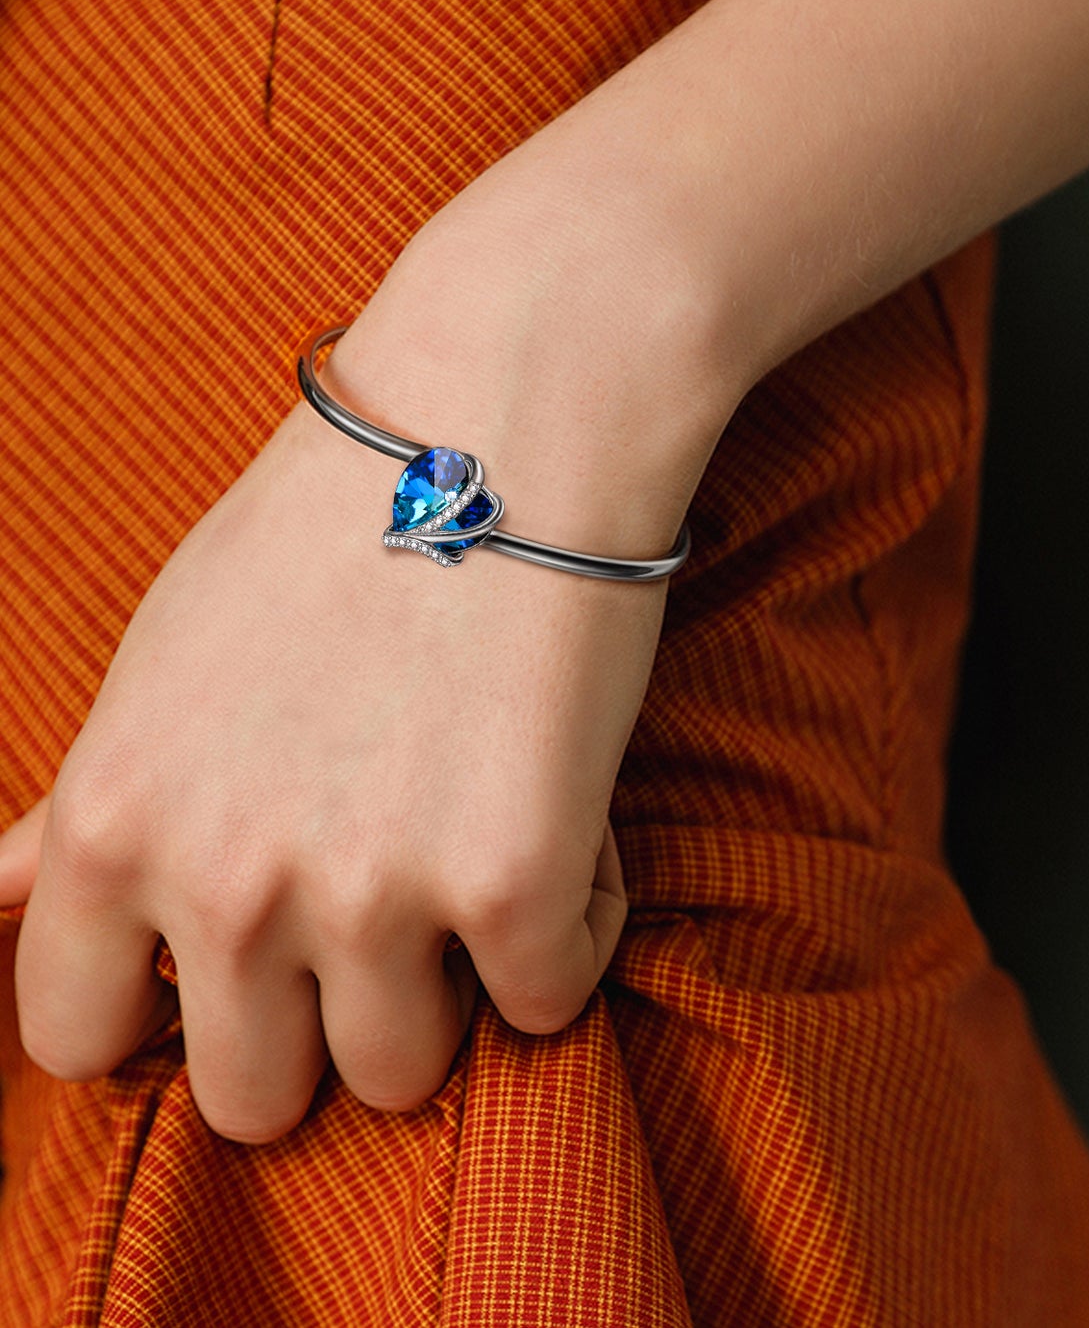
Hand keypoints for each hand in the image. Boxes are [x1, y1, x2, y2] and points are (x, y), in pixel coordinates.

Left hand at [1, 335, 685, 1142]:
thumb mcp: (167, 659)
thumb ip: (87, 803)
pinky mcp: (517, 886)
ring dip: (448, 990)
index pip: (80, 1043)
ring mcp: (373, 896)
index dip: (168, 1016)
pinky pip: (551, 1003)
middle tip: (383, 917)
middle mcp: (226, 887)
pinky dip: (570, 935)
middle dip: (318, 1026)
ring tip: (474, 864)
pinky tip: (567, 834)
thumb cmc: (332, 528)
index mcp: (116, 829)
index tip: (242, 965)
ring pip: (400, 1075)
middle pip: (253, 1100)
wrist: (500, 427)